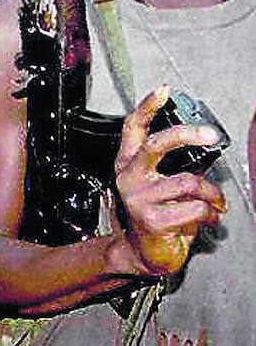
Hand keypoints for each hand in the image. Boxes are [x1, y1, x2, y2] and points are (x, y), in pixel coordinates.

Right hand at [113, 86, 226, 275]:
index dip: (148, 107)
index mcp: (128, 165)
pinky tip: (210, 218)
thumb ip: (175, 165)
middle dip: (187, 135)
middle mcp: (129, 178)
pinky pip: (196, 208)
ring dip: (213, 194)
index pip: (133, 129)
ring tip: (217, 203)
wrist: (144, 254)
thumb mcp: (162, 185)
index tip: (164, 91)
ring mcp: (138, 199)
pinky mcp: (152, 220)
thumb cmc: (157, 216)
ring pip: (189, 182)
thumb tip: (204, 146)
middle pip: (156, 145)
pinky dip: (212, 214)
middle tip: (210, 134)